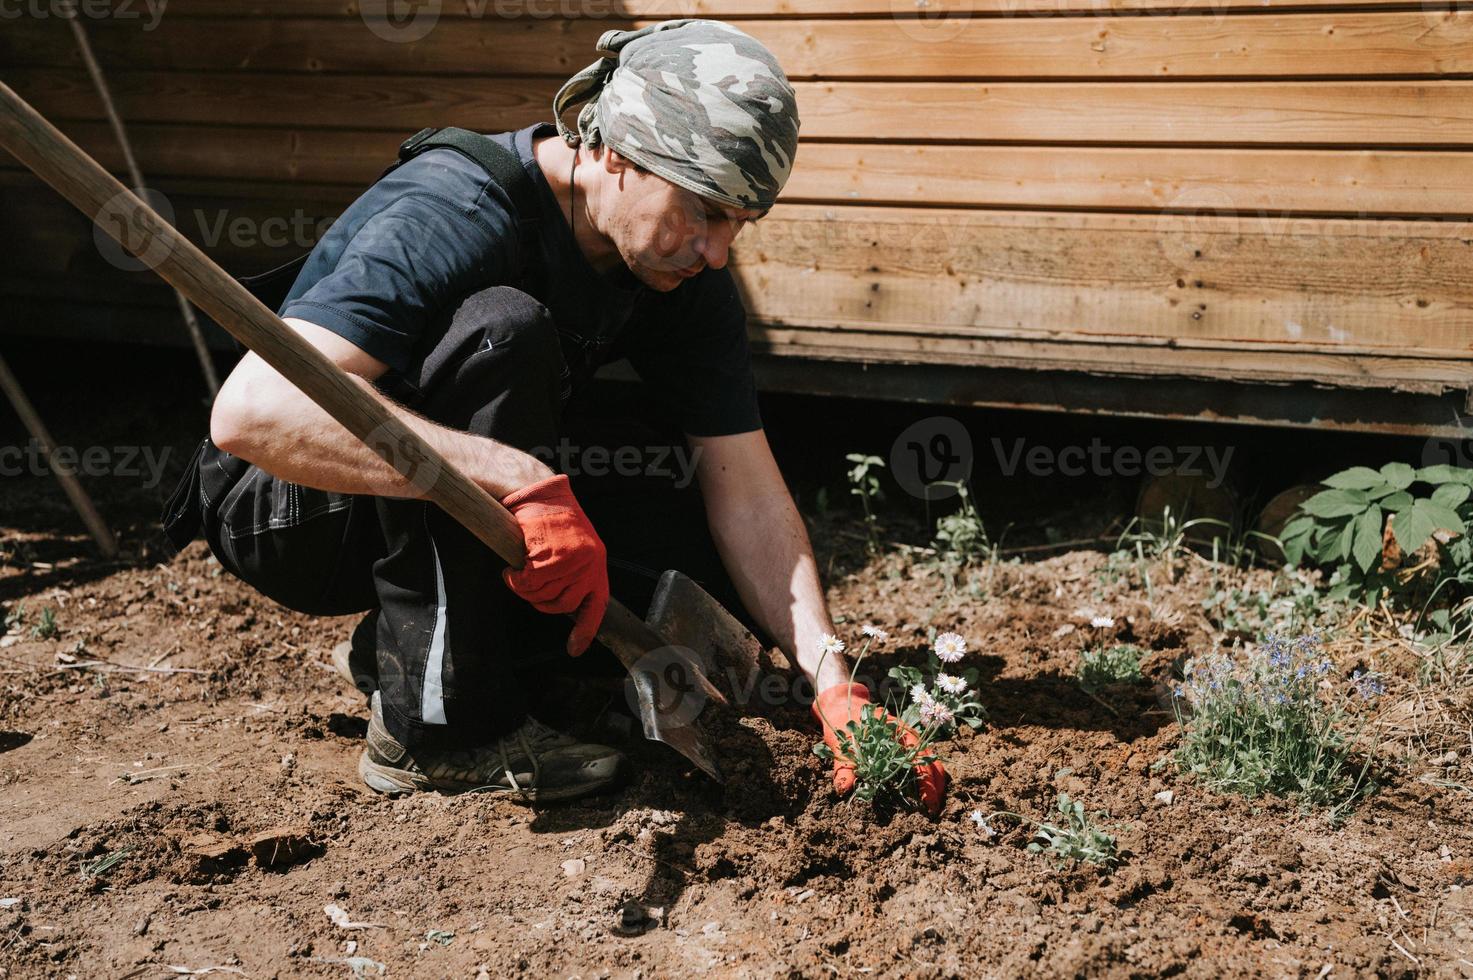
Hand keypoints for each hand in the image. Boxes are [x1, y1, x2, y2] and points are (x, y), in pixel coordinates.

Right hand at [500, 474, 608, 655]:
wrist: (538, 490)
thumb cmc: (549, 518)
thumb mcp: (572, 545)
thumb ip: (572, 572)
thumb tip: (560, 600)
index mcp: (597, 564)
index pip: (596, 605)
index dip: (585, 631)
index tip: (574, 650)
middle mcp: (591, 563)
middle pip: (562, 605)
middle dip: (539, 601)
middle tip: (525, 585)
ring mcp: (574, 558)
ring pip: (544, 595)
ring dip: (524, 589)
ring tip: (517, 573)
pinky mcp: (553, 552)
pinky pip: (531, 581)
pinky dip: (516, 580)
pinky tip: (512, 568)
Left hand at [811, 681, 946, 815]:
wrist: (841, 704)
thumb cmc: (842, 722)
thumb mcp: (840, 743)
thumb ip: (844, 766)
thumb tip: (844, 790)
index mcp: (897, 732)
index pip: (920, 760)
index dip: (927, 783)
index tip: (928, 804)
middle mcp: (907, 735)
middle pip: (931, 762)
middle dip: (936, 787)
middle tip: (933, 812)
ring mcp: (907, 740)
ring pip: (930, 761)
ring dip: (934, 783)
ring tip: (932, 806)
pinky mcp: (901, 746)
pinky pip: (920, 761)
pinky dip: (925, 777)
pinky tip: (922, 794)